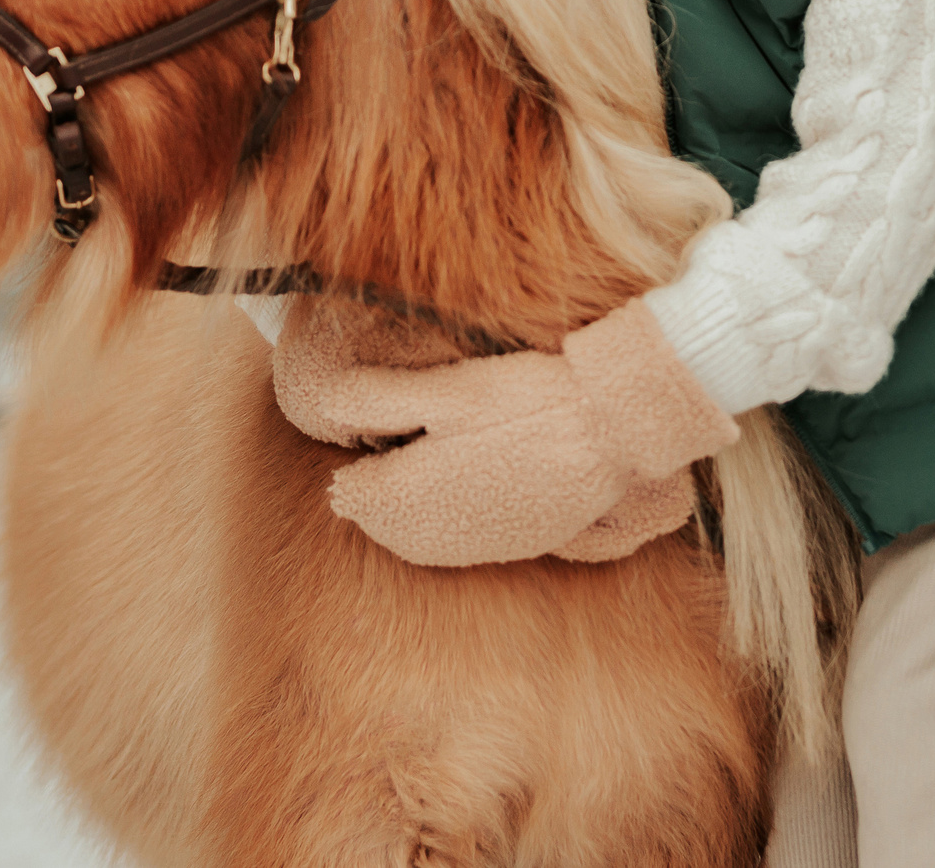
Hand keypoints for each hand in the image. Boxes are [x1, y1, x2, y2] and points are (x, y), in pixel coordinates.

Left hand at [273, 299, 738, 566]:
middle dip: (376, 498)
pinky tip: (461, 495)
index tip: (364, 441)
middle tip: (378, 461)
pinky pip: (464, 547)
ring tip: (413, 478)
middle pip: (384, 526)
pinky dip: (450, 527)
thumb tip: (322, 409)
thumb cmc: (528, 399)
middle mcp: (440, 534)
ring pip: (422, 542)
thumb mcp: (447, 388)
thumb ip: (376, 399)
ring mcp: (483, 546)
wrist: (611, 428)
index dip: (354, 467)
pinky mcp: (520, 546)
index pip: (352, 495)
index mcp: (411, 494)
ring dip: (409, 516)